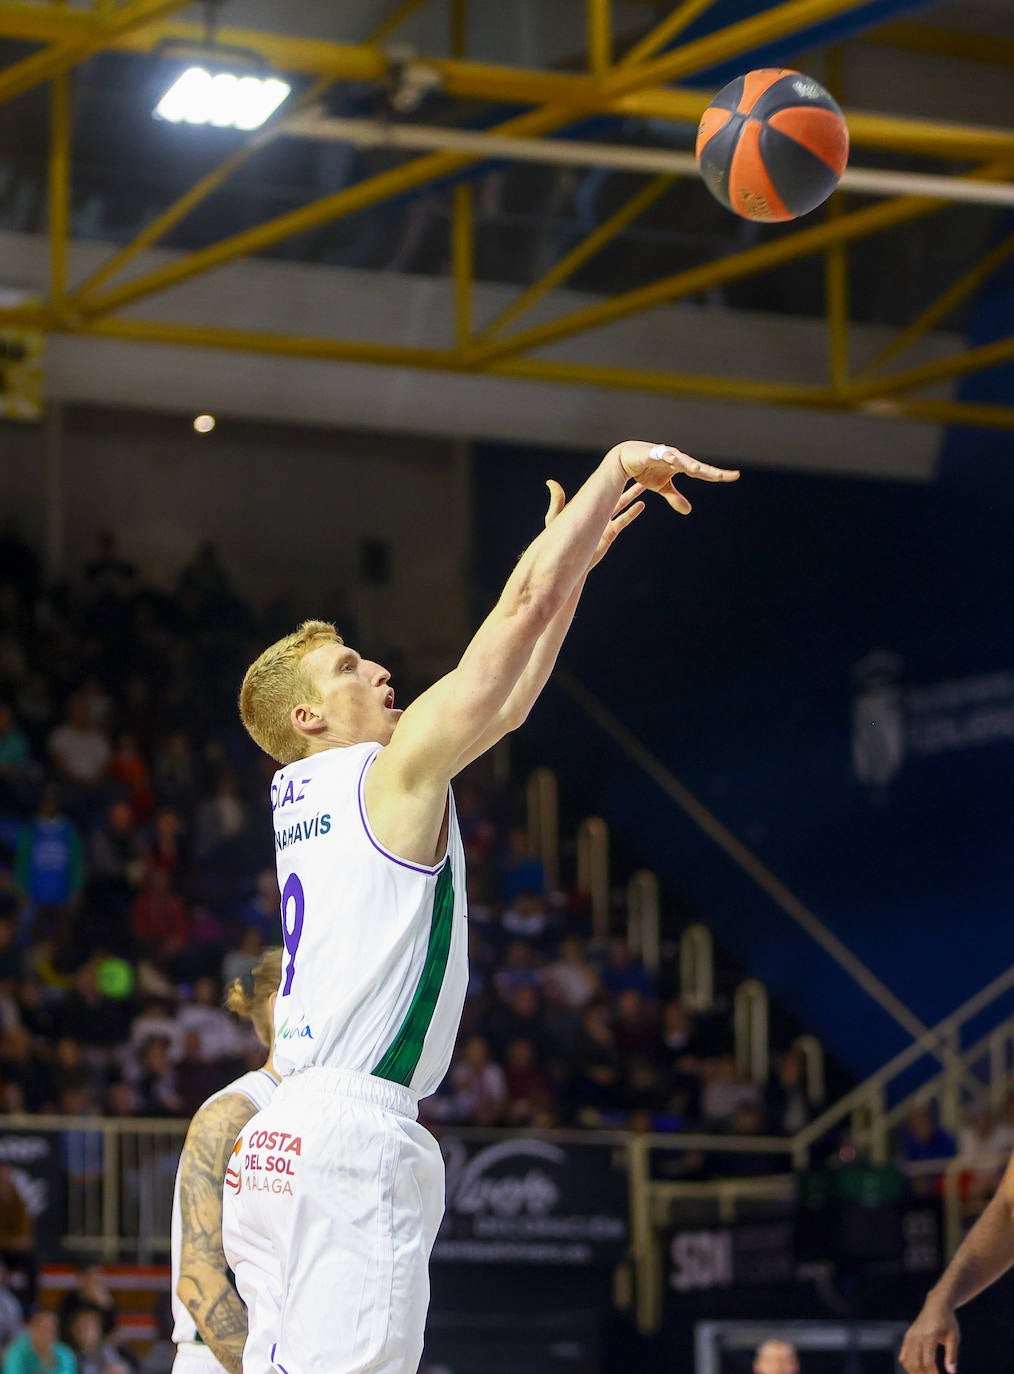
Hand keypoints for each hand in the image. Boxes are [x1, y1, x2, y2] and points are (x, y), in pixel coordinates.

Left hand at [545, 479, 645, 567]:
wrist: (568, 562)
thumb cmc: (558, 541)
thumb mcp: (555, 518)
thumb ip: (556, 501)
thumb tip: (550, 481)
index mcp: (586, 505)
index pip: (599, 489)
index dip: (608, 478)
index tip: (616, 466)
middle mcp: (597, 512)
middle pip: (614, 494)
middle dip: (624, 483)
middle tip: (636, 471)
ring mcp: (604, 523)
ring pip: (621, 505)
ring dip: (633, 495)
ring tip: (645, 485)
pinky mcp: (609, 534)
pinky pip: (623, 521)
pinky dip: (632, 513)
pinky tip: (642, 505)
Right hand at [610, 440, 738, 514]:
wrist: (625, 459)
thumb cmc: (646, 470)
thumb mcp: (662, 487)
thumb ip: (675, 497)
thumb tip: (689, 511)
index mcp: (682, 466)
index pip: (704, 471)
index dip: (718, 474)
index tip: (735, 475)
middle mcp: (677, 459)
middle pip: (696, 465)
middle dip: (708, 471)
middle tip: (722, 476)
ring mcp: (665, 454)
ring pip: (681, 459)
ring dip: (689, 464)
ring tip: (698, 470)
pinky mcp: (652, 453)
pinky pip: (660, 455)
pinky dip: (666, 456)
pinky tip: (672, 459)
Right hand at [900, 1299, 959, 1373]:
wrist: (936, 1304)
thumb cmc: (948, 1321)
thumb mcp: (954, 1337)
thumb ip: (952, 1355)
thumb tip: (952, 1373)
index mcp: (929, 1336)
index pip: (927, 1361)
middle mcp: (917, 1336)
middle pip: (915, 1363)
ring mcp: (910, 1336)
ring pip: (907, 1361)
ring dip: (915, 1373)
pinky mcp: (908, 1336)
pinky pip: (903, 1355)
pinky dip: (908, 1366)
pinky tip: (917, 1371)